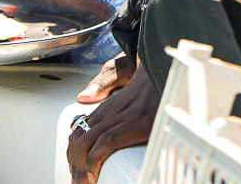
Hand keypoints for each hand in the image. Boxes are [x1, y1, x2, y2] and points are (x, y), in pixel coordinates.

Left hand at [67, 62, 156, 183]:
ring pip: (86, 144)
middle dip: (74, 164)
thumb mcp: (126, 78)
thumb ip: (105, 85)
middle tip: (78, 181)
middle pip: (78, 140)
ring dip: (80, 168)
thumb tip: (83, 96)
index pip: (80, 132)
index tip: (75, 168)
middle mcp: (109, 111)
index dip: (73, 153)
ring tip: (83, 183)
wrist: (167, 69)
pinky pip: (105, 144)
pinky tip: (93, 174)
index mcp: (108, 107)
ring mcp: (120, 117)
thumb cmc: (152, 79)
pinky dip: (94, 162)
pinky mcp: (134, 124)